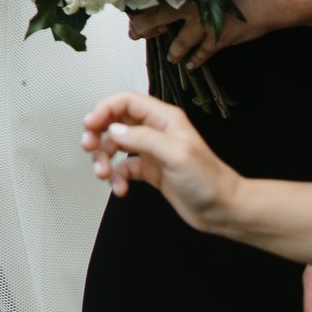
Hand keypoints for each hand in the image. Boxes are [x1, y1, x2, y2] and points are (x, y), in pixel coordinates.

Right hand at [81, 91, 241, 228]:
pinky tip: (120, 188)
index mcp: (164, 119)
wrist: (222, 209)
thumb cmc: (209, 180)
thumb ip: (142, 139)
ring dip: (104, 159)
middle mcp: (156, 131)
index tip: (90, 124)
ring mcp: (152, 151)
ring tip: (104, 174)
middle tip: (90, 147)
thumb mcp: (175, 154)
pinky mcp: (150, 171)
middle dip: (99, 134)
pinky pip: (123, 169)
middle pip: (116, 122)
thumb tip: (114, 130)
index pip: (126, 102)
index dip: (105, 109)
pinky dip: (116, 178)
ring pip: (116, 146)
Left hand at [128, 0, 294, 60]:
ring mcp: (202, 24)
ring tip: (171, 57)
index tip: (131, 9)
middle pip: (154, 19)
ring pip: (178, 43)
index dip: (139, 4)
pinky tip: (191, 64)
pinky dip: (196, 59)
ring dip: (173, 51)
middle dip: (142, 28)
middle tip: (135, 33)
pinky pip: (202, 54)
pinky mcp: (218, 40)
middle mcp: (188, 4)